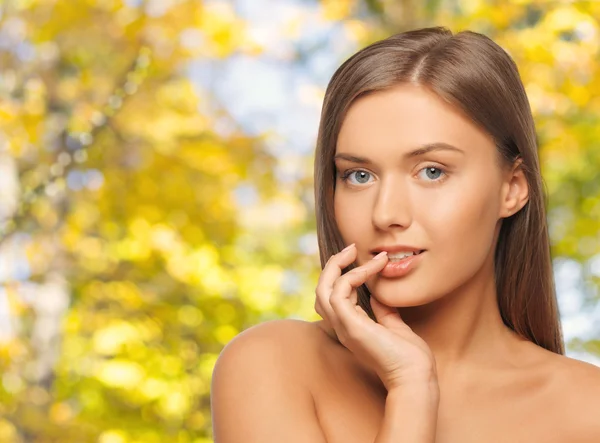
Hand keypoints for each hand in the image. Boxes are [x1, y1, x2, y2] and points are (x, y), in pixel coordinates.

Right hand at [314, 243, 437, 391]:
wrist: (415, 377)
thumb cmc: (409, 358)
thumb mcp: (394, 326)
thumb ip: (384, 311)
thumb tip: (379, 294)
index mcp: (350, 327)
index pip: (331, 297)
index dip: (341, 275)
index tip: (360, 258)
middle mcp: (341, 327)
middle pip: (320, 291)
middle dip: (332, 266)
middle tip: (350, 248)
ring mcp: (343, 327)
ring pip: (322, 289)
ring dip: (338, 266)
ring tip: (354, 251)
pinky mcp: (351, 325)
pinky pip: (340, 292)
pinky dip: (353, 275)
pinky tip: (372, 268)